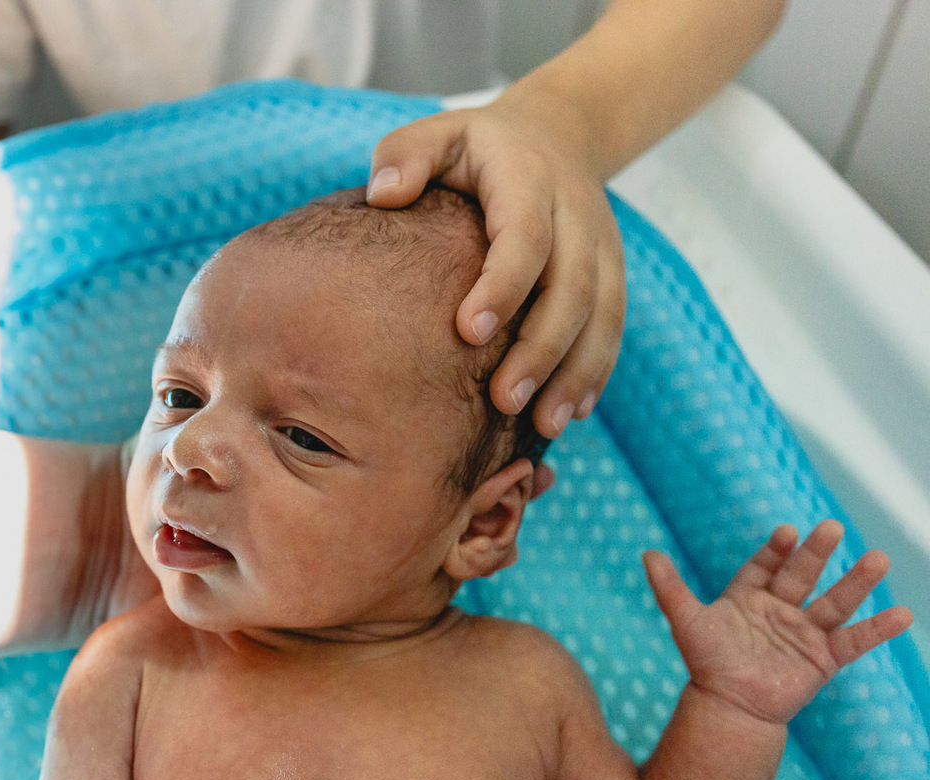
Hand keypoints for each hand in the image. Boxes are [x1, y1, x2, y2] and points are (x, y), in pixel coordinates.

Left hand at [367, 85, 624, 436]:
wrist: (554, 135)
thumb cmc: (473, 149)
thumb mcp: (437, 135)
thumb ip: (406, 156)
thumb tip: (384, 194)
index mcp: (529, 178)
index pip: (525, 236)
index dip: (503, 285)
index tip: (468, 331)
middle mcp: (576, 213)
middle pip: (572, 287)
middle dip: (542, 348)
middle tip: (504, 401)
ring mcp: (601, 246)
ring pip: (602, 315)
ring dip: (575, 373)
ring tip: (544, 426)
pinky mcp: (612, 273)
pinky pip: (612, 328)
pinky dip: (595, 372)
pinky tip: (571, 413)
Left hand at [645, 520, 912, 723]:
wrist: (729, 707)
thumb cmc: (706, 663)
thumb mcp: (685, 620)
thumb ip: (669, 587)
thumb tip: (647, 553)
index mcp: (749, 596)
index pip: (766, 565)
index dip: (777, 549)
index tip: (788, 531)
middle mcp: (780, 609)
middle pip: (802, 576)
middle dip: (816, 553)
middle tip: (832, 527)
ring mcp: (804, 632)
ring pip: (834, 602)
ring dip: (856, 582)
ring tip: (878, 558)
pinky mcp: (823, 659)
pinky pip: (854, 641)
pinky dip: (877, 630)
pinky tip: (902, 615)